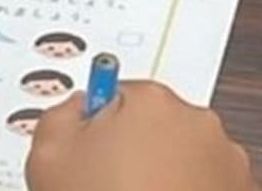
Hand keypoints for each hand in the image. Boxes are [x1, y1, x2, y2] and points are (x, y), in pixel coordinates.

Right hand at [26, 82, 257, 190]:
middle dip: (132, 146)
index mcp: (151, 102)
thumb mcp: (47, 155)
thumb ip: (59, 115)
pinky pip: (203, 183)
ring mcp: (225, 162)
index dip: (96, 124)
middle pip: (153, 122)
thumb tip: (76, 109)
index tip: (89, 150)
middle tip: (105, 182)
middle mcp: (197, 124)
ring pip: (181, 154)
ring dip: (162, 171)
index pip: (116, 91)